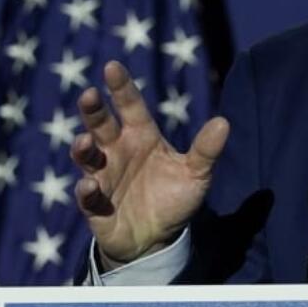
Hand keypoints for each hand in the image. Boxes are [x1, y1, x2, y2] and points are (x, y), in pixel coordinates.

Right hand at [71, 60, 229, 265]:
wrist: (157, 239)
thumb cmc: (173, 198)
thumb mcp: (196, 174)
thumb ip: (206, 150)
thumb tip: (224, 122)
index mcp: (141, 137)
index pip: (130, 106)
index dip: (121, 88)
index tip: (112, 67)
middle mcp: (117, 151)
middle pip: (100, 124)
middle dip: (92, 110)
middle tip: (89, 95)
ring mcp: (104, 176)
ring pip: (86, 156)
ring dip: (83, 147)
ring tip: (86, 142)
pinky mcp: (96, 206)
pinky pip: (87, 195)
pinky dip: (87, 191)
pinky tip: (91, 186)